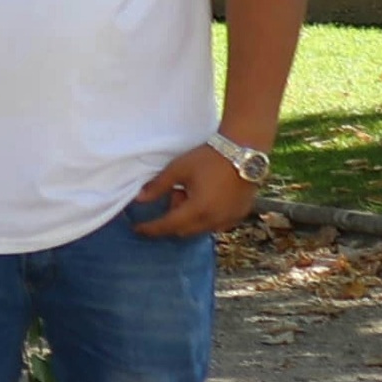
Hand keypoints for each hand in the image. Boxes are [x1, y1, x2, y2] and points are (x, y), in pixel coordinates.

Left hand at [126, 143, 262, 240]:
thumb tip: (139, 199)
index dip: (151, 229)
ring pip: (200, 229)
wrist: (244, 151)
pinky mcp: (240, 214)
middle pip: (184, 230)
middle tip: (174, 194)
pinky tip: (205, 198)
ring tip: (190, 192)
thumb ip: (158, 186)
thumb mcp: (178, 169)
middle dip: (172, 219)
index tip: (137, 229)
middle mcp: (215, 220)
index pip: (168, 226)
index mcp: (198, 210)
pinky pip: (216, 224)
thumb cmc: (208, 158)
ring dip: (189, 218)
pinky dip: (205, 217)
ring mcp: (230, 219)